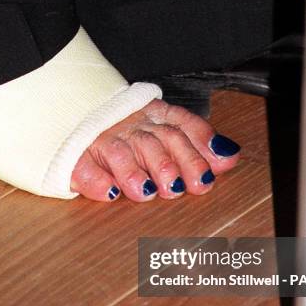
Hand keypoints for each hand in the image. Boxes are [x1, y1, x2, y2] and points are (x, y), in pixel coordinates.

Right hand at [71, 99, 240, 201]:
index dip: (198, 147)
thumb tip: (230, 157)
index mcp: (153, 115)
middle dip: (171, 166)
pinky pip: (83, 167)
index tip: (212, 171)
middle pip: (154, 141)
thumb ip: (197, 143)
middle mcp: (129, 125)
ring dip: (134, 174)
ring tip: (146, 192)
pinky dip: (96, 181)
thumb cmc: (129, 129)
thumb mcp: (165, 128)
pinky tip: (109, 193)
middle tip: (182, 188)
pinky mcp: (76, 157)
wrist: (76, 112)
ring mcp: (100, 140)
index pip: (181, 125)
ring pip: (119, 153)